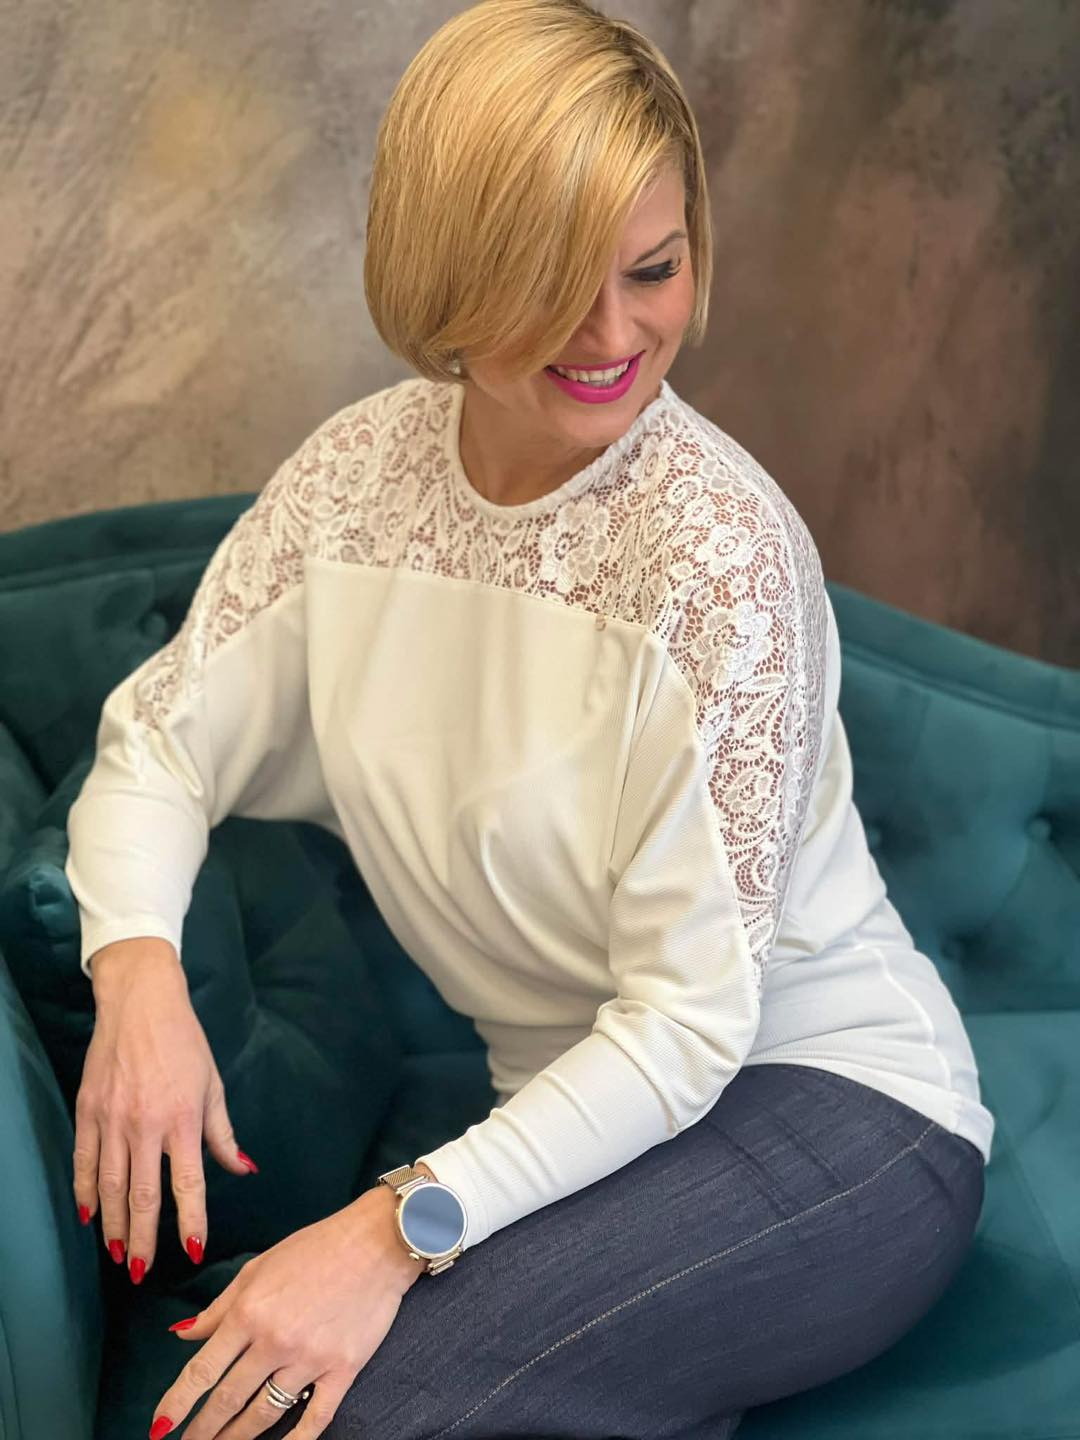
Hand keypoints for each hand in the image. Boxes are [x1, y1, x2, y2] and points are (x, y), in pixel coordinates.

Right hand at [75, 937, 255, 1281]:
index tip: (194, 1252)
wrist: (140, 1003)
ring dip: (115, 1225)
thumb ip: (223, 1135)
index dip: (192, 1222)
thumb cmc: (184, 1043)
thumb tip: (243, 1170)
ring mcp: (112, 1120)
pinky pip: (83, 1162)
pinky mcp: (88, 1111)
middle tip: (142, 1273)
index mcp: (183, 1120)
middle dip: (144, 1239)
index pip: (188, 1184)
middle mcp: (146, 1125)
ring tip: (120, 1255)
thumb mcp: (213, 1086)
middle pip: (144, 1196)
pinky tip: (89, 1216)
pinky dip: (85, 1192)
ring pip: (111, 1186)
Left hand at [150, 1186, 425, 1439]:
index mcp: (250, 1312)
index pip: (202, 1369)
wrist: (376, 1242)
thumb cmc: (316, 1247)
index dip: (177, 1403)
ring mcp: (310, 1359)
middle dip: (202, 1430)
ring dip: (237, 1438)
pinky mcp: (342, 1369)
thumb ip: (220, 1306)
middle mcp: (275, 1340)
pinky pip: (315, 1418)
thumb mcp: (258, 1267)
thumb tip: (182, 1333)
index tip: (158, 1426)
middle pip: (228, 1400)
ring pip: (264, 1414)